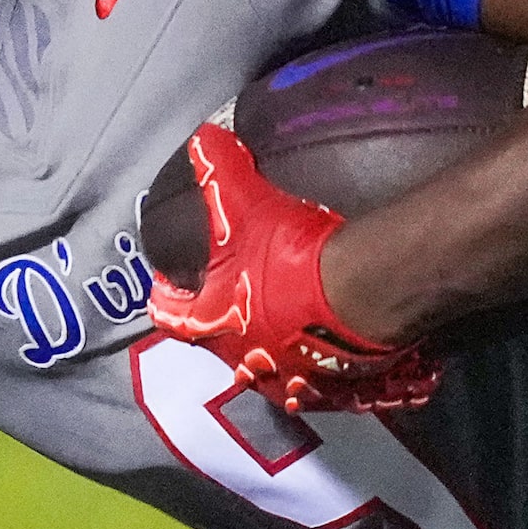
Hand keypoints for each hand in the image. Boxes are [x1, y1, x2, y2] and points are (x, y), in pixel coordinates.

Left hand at [146, 123, 439, 414]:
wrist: (363, 296)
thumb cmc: (293, 257)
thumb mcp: (249, 206)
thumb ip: (221, 173)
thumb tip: (202, 137)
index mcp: (216, 324)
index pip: (173, 316)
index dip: (165, 299)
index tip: (164, 287)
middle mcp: (249, 363)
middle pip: (226, 350)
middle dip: (229, 330)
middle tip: (238, 304)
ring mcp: (296, 383)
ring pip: (278, 375)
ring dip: (279, 356)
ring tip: (292, 332)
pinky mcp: (342, 391)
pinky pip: (332, 386)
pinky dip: (333, 372)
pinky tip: (346, 355)